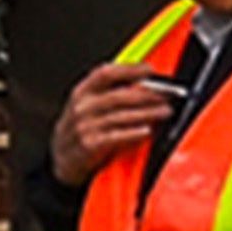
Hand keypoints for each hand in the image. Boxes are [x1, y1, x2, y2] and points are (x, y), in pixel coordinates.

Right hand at [52, 62, 177, 181]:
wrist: (63, 160)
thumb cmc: (81, 129)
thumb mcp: (88, 106)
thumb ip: (110, 94)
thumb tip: (145, 84)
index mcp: (82, 92)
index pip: (105, 73)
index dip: (129, 69)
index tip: (150, 70)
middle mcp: (82, 107)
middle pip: (119, 95)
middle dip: (147, 94)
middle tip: (167, 95)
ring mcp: (85, 127)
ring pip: (121, 116)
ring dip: (147, 113)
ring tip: (165, 112)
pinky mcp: (90, 145)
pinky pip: (117, 137)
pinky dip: (134, 133)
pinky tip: (147, 131)